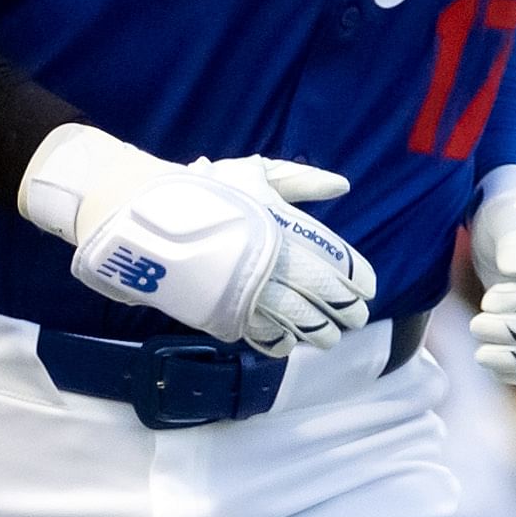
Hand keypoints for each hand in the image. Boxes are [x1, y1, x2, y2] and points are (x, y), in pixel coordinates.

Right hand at [18, 126, 373, 353]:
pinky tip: (289, 341)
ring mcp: (248, 291)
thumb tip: (342, 186)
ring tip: (328, 335)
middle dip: (346, 309)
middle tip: (355, 317)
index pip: (335, 260)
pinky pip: (264, 337)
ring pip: (300, 322)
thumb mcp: (256, 173)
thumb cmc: (208, 190)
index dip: (357, 278)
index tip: (366, 287)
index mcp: (285, 228)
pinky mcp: (225, 313)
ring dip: (319, 332)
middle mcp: (272, 262)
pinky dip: (282, 343)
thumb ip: (301, 180)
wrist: (149, 214)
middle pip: (324, 295)